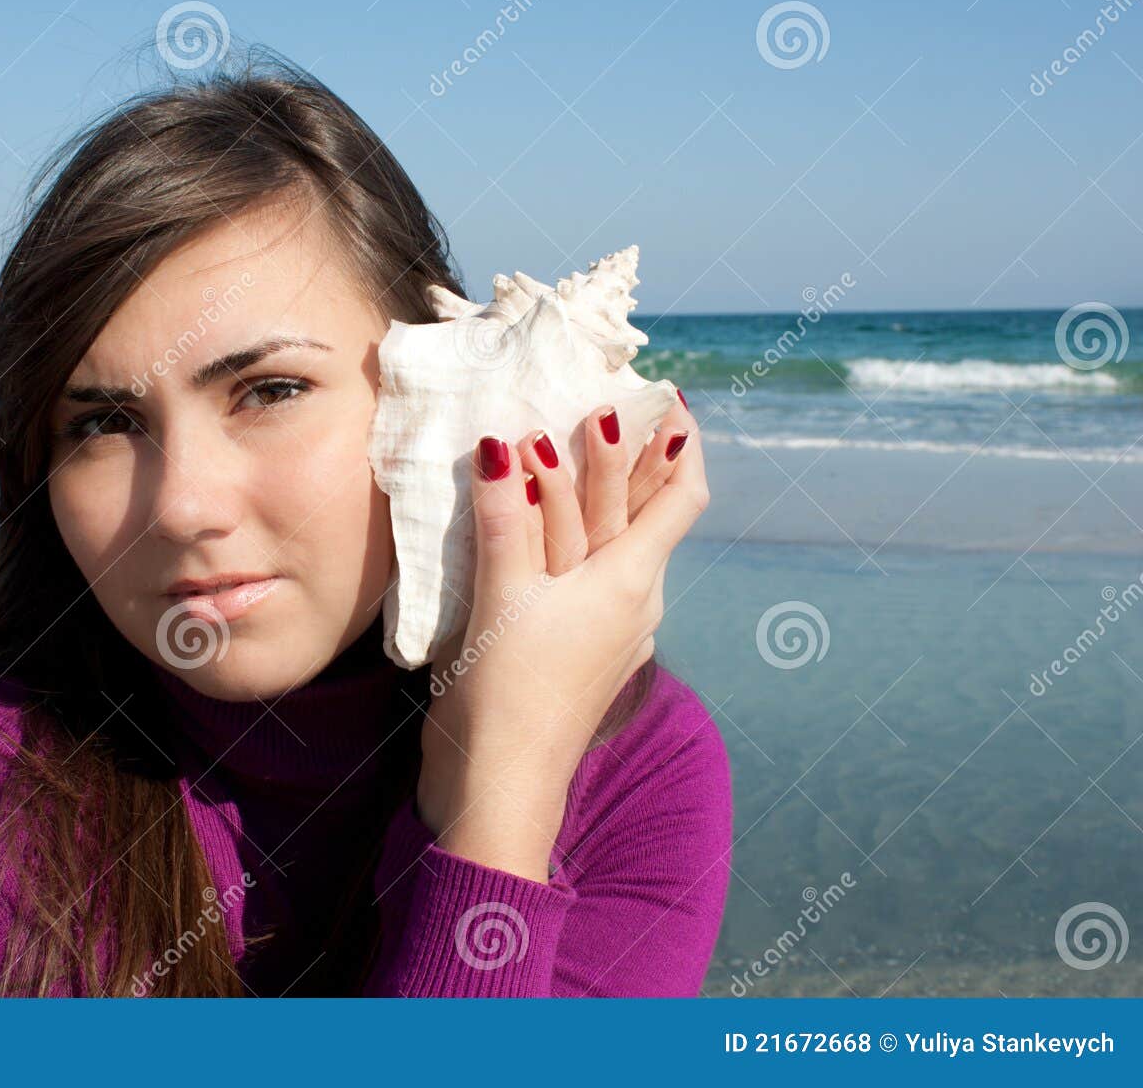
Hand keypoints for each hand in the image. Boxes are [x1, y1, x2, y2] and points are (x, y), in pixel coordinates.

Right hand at [417, 394, 707, 879]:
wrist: (499, 785)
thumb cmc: (508, 690)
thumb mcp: (504, 594)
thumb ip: (508, 519)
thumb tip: (506, 444)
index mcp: (630, 583)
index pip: (682, 497)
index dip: (682, 443)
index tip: (669, 398)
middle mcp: (634, 603)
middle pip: (647, 514)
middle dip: (631, 455)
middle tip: (606, 404)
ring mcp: (610, 633)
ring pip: (615, 545)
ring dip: (597, 496)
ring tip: (565, 450)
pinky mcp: (580, 654)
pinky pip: (589, 577)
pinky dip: (573, 538)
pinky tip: (539, 532)